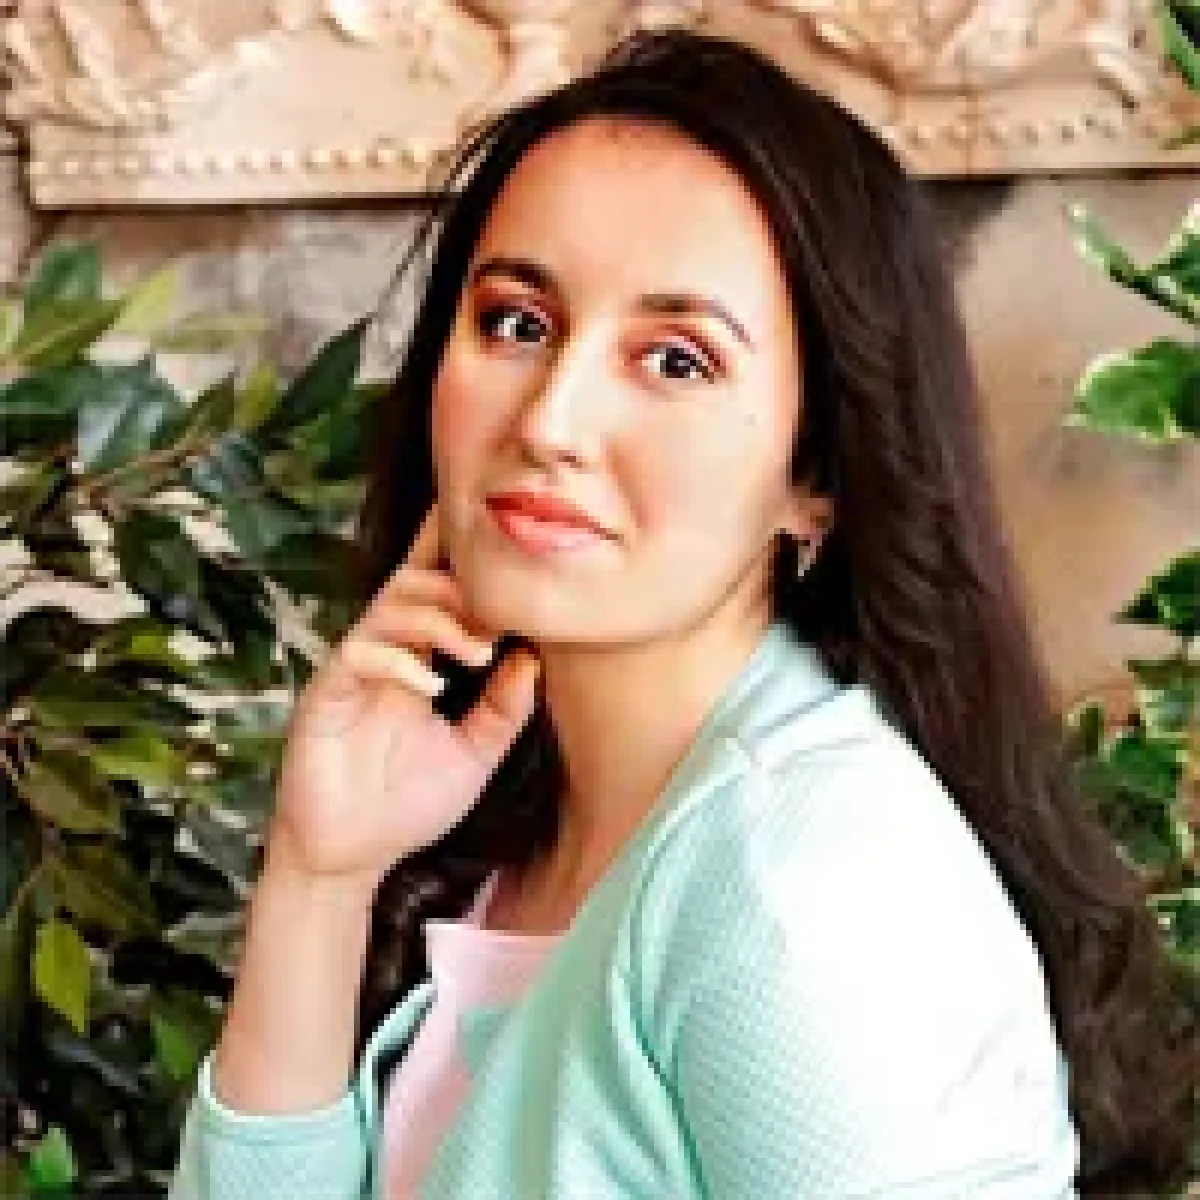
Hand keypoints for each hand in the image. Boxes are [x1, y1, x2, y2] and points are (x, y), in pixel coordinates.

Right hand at [267, 501, 539, 892]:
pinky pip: (361, 653)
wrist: (354, 857)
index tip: (496, 542)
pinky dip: (401, 662)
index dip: (452, 558)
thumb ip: (504, 708)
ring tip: (476, 654)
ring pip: (389, 608)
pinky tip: (432, 688)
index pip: (433, 596)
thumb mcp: (476, 754)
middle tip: (497, 623)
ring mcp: (352, 671)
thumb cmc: (408, 805)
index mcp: (415, 661)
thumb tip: (532, 656)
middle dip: (459, 589)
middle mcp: (383, 655)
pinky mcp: (326, 694)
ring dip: (438, 620)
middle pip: (412, 583)